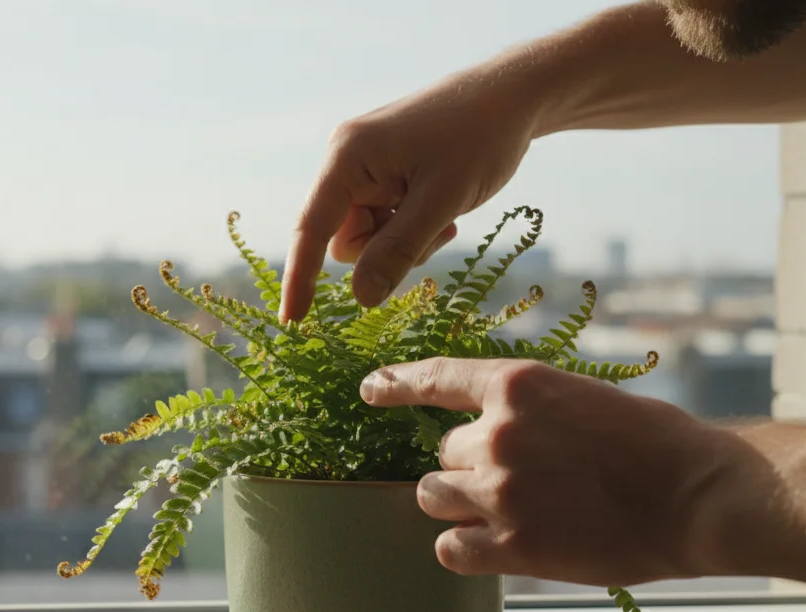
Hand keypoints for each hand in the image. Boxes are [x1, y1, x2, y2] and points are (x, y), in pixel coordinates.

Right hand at [280, 62, 552, 322]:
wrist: (514, 96)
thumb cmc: (480, 138)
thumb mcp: (442, 201)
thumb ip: (398, 250)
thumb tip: (360, 298)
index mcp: (348, 157)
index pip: (312, 228)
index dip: (301, 277)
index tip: (291, 321)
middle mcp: (347, 159)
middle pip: (345, 237)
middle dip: (385, 250)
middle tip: (434, 232)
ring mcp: (366, 166)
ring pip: (367, 235)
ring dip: (403, 242)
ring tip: (444, 218)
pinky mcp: (385, 173)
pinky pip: (384, 222)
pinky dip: (411, 228)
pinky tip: (443, 212)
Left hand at [359, 357, 744, 586]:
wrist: (699, 495)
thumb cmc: (656, 445)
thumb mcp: (583, 399)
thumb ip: (529, 412)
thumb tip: (493, 430)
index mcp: (517, 385)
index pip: (434, 378)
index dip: (395, 384)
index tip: (369, 389)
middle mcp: (496, 434)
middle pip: (441, 452)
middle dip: (469, 467)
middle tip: (523, 481)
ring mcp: (498, 491)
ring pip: (433, 496)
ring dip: (459, 505)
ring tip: (510, 513)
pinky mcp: (510, 545)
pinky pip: (449, 549)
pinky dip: (465, 550)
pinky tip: (498, 549)